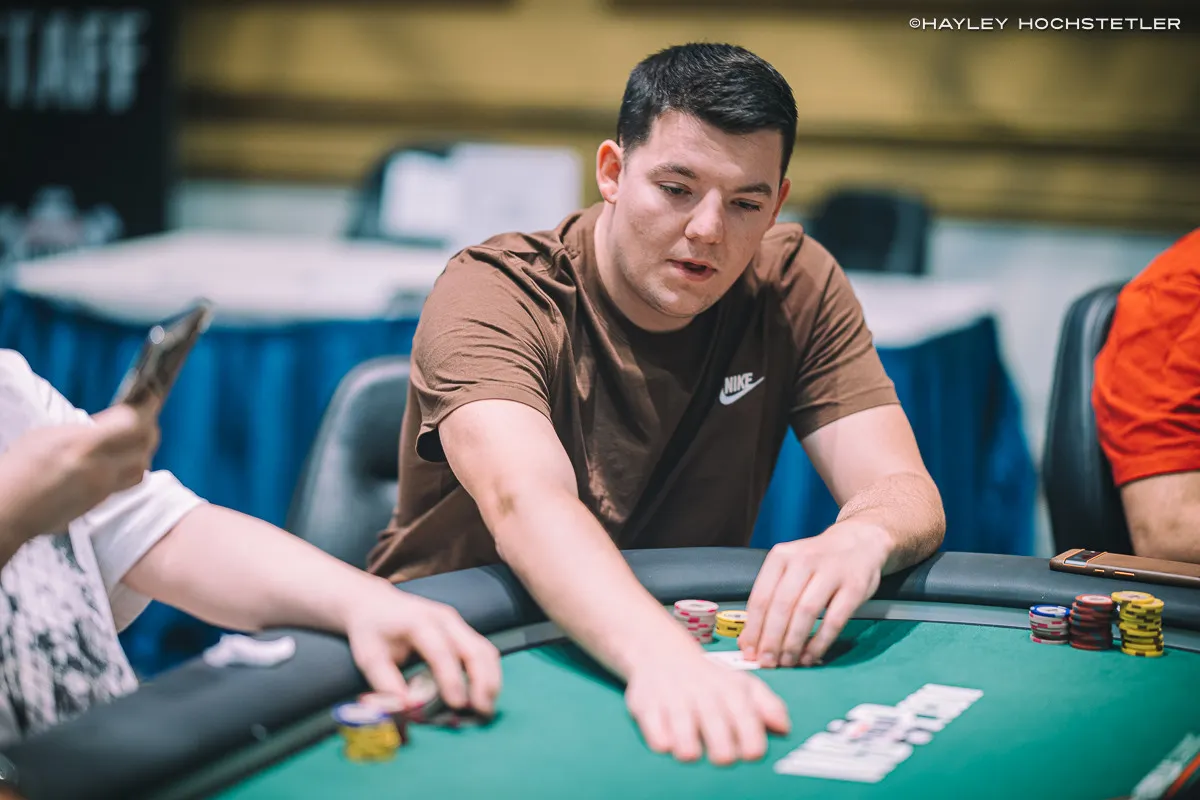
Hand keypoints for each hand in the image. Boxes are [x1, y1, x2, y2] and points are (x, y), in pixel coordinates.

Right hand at [0, 402, 160, 541]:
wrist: (7, 510)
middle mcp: (100, 468)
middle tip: (144, 415)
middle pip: (146, 444)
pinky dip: (130, 467)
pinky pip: (127, 482)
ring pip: (142, 466)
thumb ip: (84, 430)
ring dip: (143, 450)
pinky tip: (118, 459)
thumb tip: (108, 425)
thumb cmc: (18, 469)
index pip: (133, 422)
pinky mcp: (100, 503)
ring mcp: (103, 488)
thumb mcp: (47, 436)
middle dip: (149, 426)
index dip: (146, 406)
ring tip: (134, 438)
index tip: (150, 395)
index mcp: (85, 445)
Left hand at [343, 588, 501, 715]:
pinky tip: (484, 694)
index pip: (441, 651)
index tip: (457, 705)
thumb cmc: (371, 631)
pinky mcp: (463, 630)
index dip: (451, 679)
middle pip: (474, 649)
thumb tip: (408, 708)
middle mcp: (444, 619)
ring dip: (491, 680)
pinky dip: (488, 674)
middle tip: (483, 712)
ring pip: (485, 650)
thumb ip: (385, 682)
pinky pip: (484, 651)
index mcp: (418, 621)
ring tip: (487, 708)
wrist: (376, 603)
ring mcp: (457, 623)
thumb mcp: (368, 656)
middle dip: (483, 682)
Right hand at [625, 649, 789, 765]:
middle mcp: (701, 693)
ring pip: (681, 723)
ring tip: (691, 753)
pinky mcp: (645, 704)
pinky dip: (658, 736)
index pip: (744, 714)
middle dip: (720, 744)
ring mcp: (672, 698)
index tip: (752, 753)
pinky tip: (665, 743)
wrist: (659, 651)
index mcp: (729, 689)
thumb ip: (767, 705)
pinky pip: (652, 725)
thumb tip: (784, 728)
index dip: (750, 736)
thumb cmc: (706, 677)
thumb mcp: (740, 683)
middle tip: (723, 757)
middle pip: (714, 721)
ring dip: (687, 742)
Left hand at [739, 522, 890, 668]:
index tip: (749, 652)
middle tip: (767, 662)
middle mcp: (803, 560)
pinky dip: (820, 642)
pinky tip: (810, 655)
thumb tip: (748, 642)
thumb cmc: (817, 562)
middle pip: (781, 606)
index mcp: (781, 557)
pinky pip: (834, 620)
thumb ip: (769, 602)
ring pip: (806, 612)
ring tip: (787, 661)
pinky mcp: (854, 586)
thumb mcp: (789, 571)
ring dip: (794, 642)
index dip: (754, 629)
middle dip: (771, 640)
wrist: (858, 542)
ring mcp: (831, 572)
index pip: (761, 597)